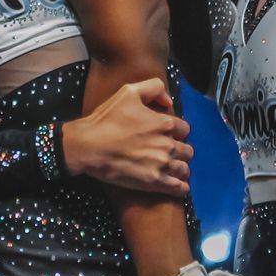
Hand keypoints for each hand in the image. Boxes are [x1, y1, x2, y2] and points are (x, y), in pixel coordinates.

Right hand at [60, 78, 192, 195]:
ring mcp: (162, 165)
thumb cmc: (106, 119)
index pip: (184, 129)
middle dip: (179, 150)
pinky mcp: (154, 182)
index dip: (176, 131)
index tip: (167, 135)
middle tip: (168, 152)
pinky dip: (180, 187)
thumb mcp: (128, 92)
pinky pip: (178, 188)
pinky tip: (178, 186)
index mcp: (165, 123)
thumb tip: (169, 102)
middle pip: (187, 150)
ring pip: (184, 169)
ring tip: (172, 168)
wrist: (88, 146)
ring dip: (180, 168)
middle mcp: (167, 144)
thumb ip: (154, 88)